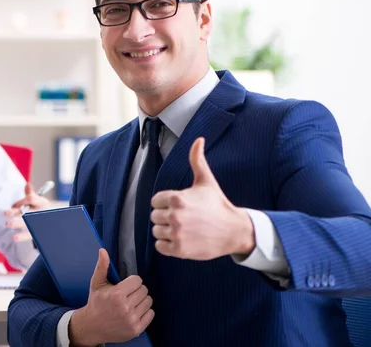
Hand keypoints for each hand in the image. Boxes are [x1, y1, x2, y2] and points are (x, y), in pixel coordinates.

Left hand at [4, 183, 50, 241]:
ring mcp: (39, 223)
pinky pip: (29, 235)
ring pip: (27, 223)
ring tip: (7, 224)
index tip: (13, 205)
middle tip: (5, 213)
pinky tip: (14, 237)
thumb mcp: (38, 201)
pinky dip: (21, 237)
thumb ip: (30, 194)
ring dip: (16, 224)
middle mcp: (41, 212)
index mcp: (42, 202)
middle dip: (16, 212)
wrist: (54, 222)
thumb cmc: (41, 209)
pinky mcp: (37, 233)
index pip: (31, 199)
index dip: (21, 201)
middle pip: (27, 211)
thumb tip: (28, 184)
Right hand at [69, 249, 153, 345]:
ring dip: (141, 300)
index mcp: (117, 295)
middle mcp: (125, 308)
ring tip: (131, 302)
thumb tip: (103, 251)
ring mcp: (131, 320)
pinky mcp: (136, 329)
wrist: (92, 327)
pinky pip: (151, 314)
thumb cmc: (96, 303)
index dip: (132, 281)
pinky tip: (134, 311)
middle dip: (137, 290)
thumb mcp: (96, 283)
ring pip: (148, 301)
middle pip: (144, 290)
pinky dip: (145, 312)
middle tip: (128, 294)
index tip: (125, 285)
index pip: (137, 280)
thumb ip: (102, 266)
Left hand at [150, 137, 254, 259]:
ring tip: (183, 229)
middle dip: (166, 217)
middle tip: (184, 219)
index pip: (155, 201)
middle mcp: (175, 215)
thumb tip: (199, 139)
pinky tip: (181, 240)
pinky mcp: (179, 250)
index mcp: (177, 198)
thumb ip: (197, 159)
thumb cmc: (218, 205)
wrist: (235, 231)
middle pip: (155, 216)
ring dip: (166, 231)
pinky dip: (167, 245)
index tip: (181, 206)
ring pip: (156, 231)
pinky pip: (160, 246)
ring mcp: (177, 233)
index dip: (166, 203)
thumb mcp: (206, 181)